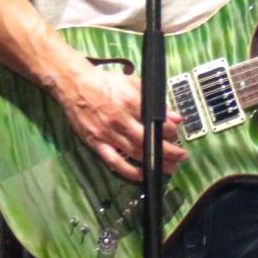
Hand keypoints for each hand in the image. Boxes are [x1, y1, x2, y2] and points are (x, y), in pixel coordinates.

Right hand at [50, 62, 186, 181]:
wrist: (76, 85)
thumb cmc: (107, 83)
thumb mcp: (134, 84)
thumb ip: (155, 101)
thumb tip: (175, 117)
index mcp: (131, 102)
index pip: (157, 122)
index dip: (170, 131)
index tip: (176, 134)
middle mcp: (121, 120)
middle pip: (149, 141)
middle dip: (168, 151)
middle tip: (181, 157)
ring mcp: (108, 134)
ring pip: (135, 153)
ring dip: (154, 163)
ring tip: (169, 168)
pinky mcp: (96, 143)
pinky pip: (114, 162)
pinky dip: (129, 171)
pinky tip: (142, 175)